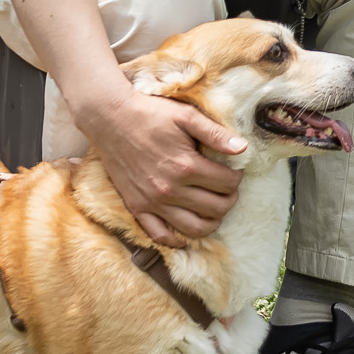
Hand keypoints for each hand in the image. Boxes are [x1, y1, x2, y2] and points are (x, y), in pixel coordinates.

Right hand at [72, 83, 245, 244]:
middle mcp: (170, 189)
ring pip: (193, 228)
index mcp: (186, 166)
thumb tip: (243, 148)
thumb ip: (215, 134)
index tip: (235, 171)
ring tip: (214, 208)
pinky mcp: (136, 207)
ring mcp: (152, 202)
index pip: (226, 183)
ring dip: (211, 221)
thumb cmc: (150, 114)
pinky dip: (176, 240)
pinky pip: (160, 235)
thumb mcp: (186, 116)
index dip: (237, 178)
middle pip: (215, 208)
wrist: (110, 118)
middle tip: (228, 189)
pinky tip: (186, 233)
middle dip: (229, 199)